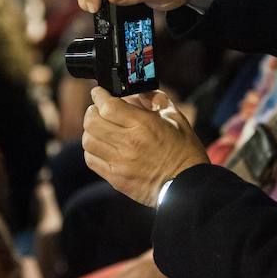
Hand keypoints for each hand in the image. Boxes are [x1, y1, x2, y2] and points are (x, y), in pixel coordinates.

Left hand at [82, 87, 208, 206]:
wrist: (188, 186)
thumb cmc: (184, 152)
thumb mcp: (176, 118)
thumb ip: (156, 100)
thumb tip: (138, 91)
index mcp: (144, 125)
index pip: (107, 106)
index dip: (99, 96)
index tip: (99, 93)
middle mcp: (128, 143)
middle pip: (92, 122)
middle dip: (92, 111)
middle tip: (98, 109)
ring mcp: (120, 162)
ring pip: (88, 141)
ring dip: (91, 131)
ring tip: (100, 128)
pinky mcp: (116, 178)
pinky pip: (92, 160)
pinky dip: (92, 150)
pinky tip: (102, 146)